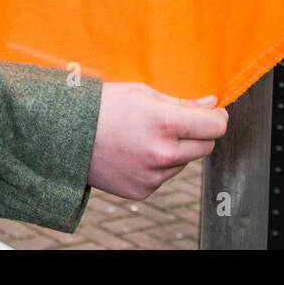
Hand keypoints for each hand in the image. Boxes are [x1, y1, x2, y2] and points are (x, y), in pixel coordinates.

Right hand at [88, 82, 227, 199]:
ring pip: (183, 162)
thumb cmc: (103, 106)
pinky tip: (135, 151)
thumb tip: (212, 105)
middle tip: (181, 122)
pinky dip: (157, 165)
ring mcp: (151, 176)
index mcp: (164, 124)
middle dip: (200, 133)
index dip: (218, 117)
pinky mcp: (142, 191)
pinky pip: (163, 176)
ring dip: (176, 149)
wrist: (65, 135)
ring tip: (146, 135)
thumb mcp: (143, 93)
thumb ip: (182, 102)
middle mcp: (161, 154)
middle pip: (206, 147)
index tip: (214, 113)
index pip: (215, 126)